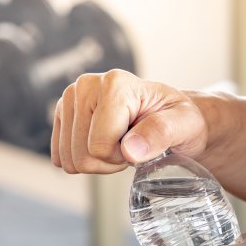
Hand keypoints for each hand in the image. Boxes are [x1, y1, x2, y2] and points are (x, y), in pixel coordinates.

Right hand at [50, 69, 207, 173]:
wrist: (170, 115)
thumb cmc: (178, 119)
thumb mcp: (184, 125)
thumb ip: (160, 133)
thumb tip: (130, 149)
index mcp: (115, 85)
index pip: (100, 146)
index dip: (123, 156)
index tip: (141, 142)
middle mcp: (87, 86)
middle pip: (81, 155)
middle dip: (108, 160)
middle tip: (131, 144)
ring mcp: (71, 99)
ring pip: (69, 159)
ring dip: (97, 161)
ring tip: (119, 143)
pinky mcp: (63, 114)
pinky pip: (61, 157)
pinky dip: (85, 158)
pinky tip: (104, 145)